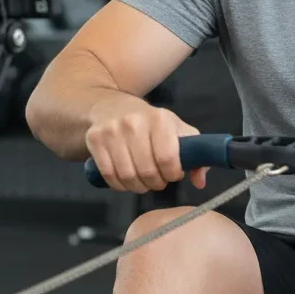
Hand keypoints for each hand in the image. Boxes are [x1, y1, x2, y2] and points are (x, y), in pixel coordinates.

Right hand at [85, 101, 204, 193]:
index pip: (168, 158)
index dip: (173, 174)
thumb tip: (199, 181)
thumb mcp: (175, 129)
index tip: (173, 174)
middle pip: (147, 171)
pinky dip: (120, 185)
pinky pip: (109, 176)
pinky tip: (126, 179)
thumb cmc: (148, 122)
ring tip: (143, 180)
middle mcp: (134, 122)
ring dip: (138, 186)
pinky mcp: (94, 140)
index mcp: (159, 118)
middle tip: (158, 180)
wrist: (109, 106)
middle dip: (156, 183)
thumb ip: (195, 154)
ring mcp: (112, 131)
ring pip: (128, 176)